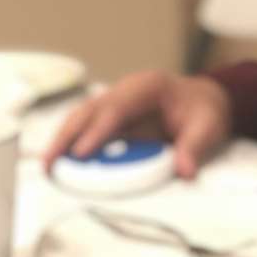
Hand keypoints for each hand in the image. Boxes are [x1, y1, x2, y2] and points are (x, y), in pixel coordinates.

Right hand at [42, 70, 231, 177]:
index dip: (98, 130)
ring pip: (81, 118)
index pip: (118, 107)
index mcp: (149, 86)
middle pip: (90, 110)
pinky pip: (85, 129)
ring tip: (47, 168)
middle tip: (50, 163)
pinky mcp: (110, 118)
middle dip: (67, 136)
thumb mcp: (208, 126)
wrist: (204, 102)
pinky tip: (60, 164)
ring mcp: (115, 102)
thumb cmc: (204, 110)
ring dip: (62, 141)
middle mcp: (126, 91)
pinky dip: (71, 144)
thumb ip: (195, 146)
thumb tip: (185, 170)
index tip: (82, 152)